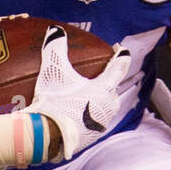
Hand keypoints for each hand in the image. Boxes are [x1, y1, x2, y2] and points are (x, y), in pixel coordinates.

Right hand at [29, 25, 130, 158]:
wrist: (48, 138)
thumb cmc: (55, 102)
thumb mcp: (54, 72)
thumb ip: (56, 48)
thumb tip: (55, 30)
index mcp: (104, 90)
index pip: (118, 68)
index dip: (121, 57)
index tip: (122, 49)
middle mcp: (108, 108)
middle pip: (113, 91)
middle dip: (109, 82)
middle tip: (102, 75)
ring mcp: (100, 125)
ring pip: (105, 109)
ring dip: (99, 101)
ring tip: (88, 96)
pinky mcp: (90, 138)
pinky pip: (92, 123)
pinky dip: (87, 116)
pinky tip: (76, 115)